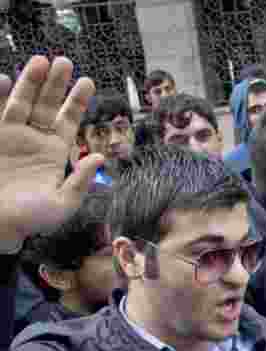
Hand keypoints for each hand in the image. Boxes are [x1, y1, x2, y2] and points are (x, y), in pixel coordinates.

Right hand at [0, 56, 102, 246]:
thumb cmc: (29, 219)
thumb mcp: (63, 203)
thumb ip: (81, 180)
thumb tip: (100, 156)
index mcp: (54, 153)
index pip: (68, 121)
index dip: (77, 101)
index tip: (88, 81)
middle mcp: (33, 140)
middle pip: (46, 105)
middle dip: (56, 84)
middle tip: (65, 62)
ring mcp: (10, 136)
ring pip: (22, 102)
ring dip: (30, 81)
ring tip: (41, 60)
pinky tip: (4, 79)